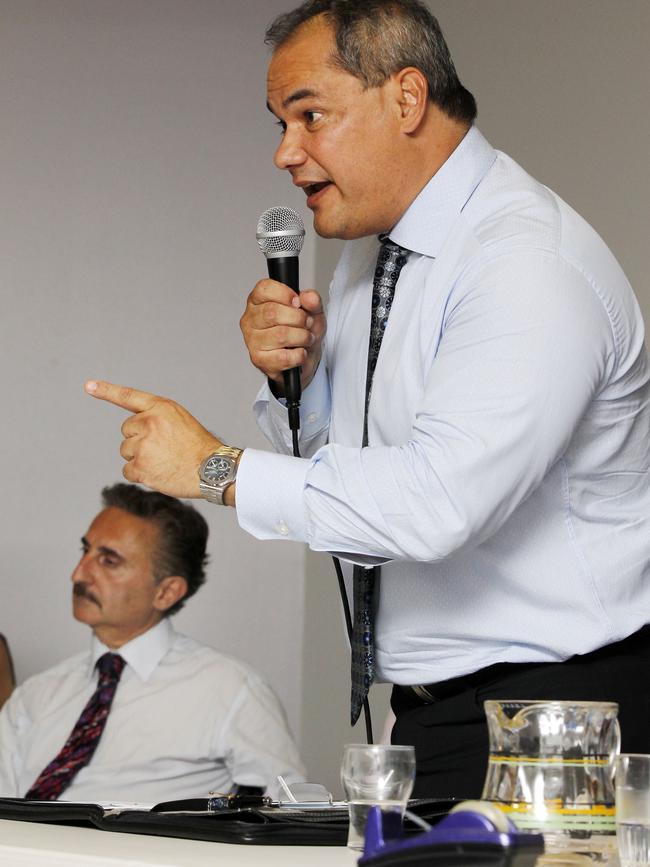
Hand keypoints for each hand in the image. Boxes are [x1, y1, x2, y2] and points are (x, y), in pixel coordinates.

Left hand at [85, 381, 220, 497]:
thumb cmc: (198, 446)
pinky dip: (140, 474)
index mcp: (161, 407)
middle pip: (127, 431)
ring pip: (126, 451)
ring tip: (163, 460)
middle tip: (162, 448)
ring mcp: (144, 445)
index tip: (89, 386)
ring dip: (139, 458)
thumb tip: (134, 429)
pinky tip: (158, 473)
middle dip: (138, 440)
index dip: (106, 391)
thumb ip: (157, 418)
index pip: (128, 396)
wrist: (212, 469)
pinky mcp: (141, 466)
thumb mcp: (180, 420)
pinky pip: (128, 470)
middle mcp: (150, 423)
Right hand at [240, 281, 325, 391]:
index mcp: (258, 301)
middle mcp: (250, 319)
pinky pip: (283, 357)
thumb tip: (308, 298)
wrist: (304, 358)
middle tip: (308, 323)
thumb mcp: (312, 311)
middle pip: (272, 313)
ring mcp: (252, 341)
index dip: (285, 294)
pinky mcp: (259, 360)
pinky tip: (299, 352)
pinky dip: (299, 355)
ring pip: (280, 335)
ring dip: (302, 337)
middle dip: (299, 318)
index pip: (264, 289)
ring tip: (306, 338)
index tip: (298, 303)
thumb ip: (312, 300)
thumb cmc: (302, 331)